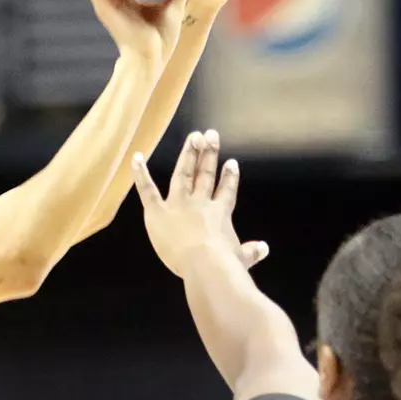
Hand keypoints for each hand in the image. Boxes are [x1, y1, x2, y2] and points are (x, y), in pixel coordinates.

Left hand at [131, 130, 267, 276]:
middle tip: (210, 134)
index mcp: (220, 214)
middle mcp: (200, 203)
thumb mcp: (241, 258)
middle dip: (208, 154)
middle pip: (205, 175)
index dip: (229, 177)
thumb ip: (251, 252)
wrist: (205, 264)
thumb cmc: (224, 264)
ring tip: (194, 136)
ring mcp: (179, 204)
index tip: (232, 163)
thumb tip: (264, 249)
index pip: (226, 191)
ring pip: (183, 174)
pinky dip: (141, 174)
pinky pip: (147, 190)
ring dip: (189, 154)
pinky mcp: (158, 211)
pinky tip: (137, 157)